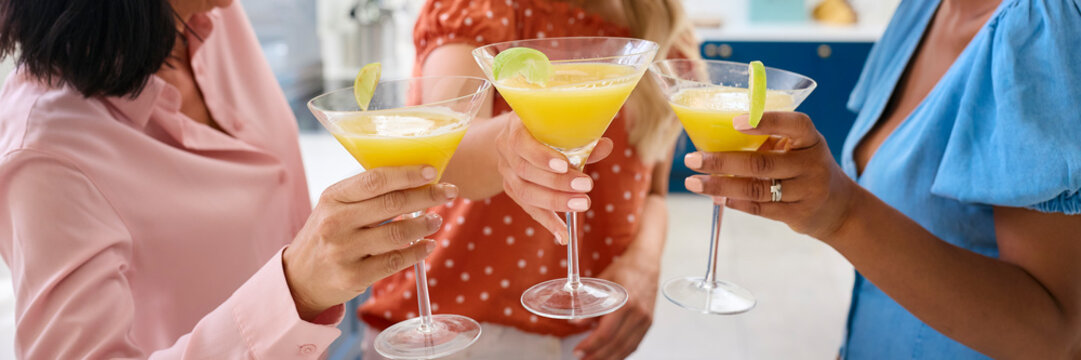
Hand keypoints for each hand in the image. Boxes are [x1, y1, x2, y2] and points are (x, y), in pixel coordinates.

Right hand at [283, 165, 456, 319]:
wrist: (299, 278)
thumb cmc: (326, 235)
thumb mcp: (334, 207)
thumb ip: (365, 194)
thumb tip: (413, 179)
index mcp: (333, 197)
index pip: (375, 179)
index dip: (407, 174)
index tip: (431, 171)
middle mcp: (336, 222)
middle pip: (392, 204)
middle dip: (427, 196)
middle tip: (448, 192)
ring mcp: (344, 251)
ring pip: (397, 233)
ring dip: (424, 224)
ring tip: (436, 219)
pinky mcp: (354, 276)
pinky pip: (395, 261)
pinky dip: (418, 252)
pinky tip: (428, 245)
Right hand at [495, 114, 612, 242]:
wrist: (519, 135)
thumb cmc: (546, 127)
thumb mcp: (560, 126)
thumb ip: (580, 138)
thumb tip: (606, 146)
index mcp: (515, 127)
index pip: (522, 143)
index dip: (542, 157)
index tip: (565, 166)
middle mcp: (505, 150)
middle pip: (526, 171)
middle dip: (557, 183)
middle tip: (586, 187)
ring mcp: (506, 172)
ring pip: (525, 193)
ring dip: (555, 202)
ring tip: (582, 205)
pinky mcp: (512, 190)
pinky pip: (529, 209)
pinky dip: (548, 222)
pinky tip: (563, 235)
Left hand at [573, 255, 658, 359]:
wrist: (647, 262)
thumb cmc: (625, 269)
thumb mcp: (603, 282)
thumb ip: (589, 304)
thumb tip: (574, 322)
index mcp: (626, 302)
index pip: (606, 333)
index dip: (591, 345)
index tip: (578, 350)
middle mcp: (638, 314)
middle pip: (616, 344)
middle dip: (597, 355)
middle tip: (582, 358)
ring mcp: (646, 320)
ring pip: (627, 348)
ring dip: (609, 358)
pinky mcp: (648, 323)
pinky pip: (635, 344)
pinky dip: (621, 353)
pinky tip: (610, 355)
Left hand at [683, 112, 859, 238]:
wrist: (839, 208)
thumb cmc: (805, 168)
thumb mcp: (798, 148)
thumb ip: (768, 141)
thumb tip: (713, 138)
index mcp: (811, 140)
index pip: (795, 124)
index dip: (767, 121)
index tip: (735, 121)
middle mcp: (812, 164)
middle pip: (762, 163)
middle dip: (722, 161)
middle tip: (692, 158)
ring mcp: (807, 192)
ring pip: (757, 189)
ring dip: (720, 185)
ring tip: (694, 182)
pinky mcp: (798, 215)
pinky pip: (760, 209)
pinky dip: (734, 202)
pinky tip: (716, 197)